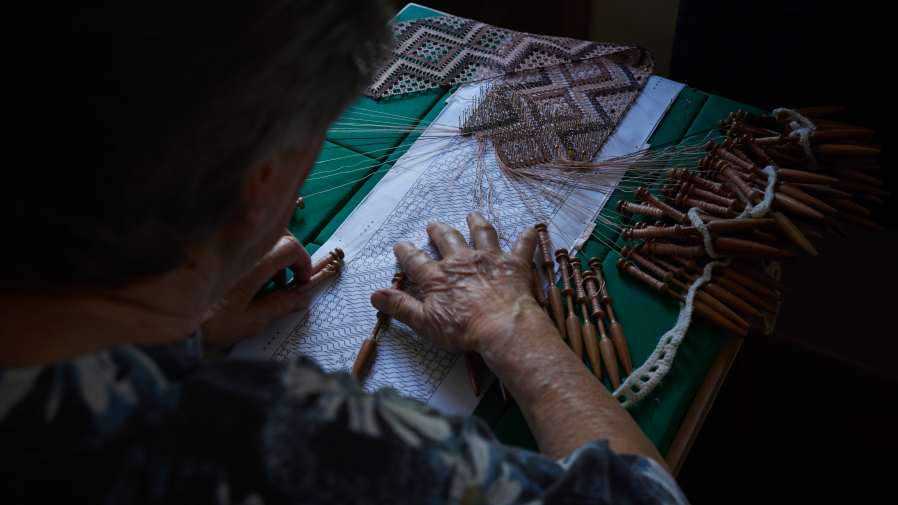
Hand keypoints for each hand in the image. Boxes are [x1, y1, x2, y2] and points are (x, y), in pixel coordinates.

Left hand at [202, 233, 311, 347]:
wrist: (165, 318)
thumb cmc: (209, 322)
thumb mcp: (249, 321)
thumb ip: (279, 306)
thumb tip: (302, 297)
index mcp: (254, 265)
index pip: (291, 248)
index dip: (303, 263)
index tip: (301, 282)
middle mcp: (242, 249)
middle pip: (278, 237)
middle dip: (289, 257)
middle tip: (286, 282)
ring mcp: (227, 246)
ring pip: (260, 238)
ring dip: (272, 256)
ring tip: (268, 282)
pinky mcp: (215, 249)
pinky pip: (243, 243)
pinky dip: (254, 256)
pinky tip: (248, 278)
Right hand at [370, 212, 549, 353]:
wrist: (502, 326)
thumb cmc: (462, 329)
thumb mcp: (424, 322)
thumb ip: (400, 306)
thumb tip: (374, 295)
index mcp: (438, 277)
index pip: (415, 261)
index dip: (406, 252)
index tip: (400, 244)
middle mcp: (462, 261)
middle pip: (448, 240)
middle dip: (439, 231)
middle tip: (434, 225)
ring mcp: (489, 259)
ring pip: (482, 234)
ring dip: (477, 223)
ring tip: (473, 215)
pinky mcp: (514, 264)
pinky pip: (522, 246)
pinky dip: (527, 237)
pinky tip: (531, 229)